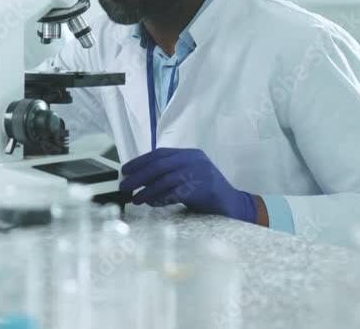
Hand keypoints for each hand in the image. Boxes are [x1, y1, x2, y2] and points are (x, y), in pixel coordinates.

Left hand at [120, 148, 257, 222]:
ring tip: (136, 199)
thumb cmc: (206, 193)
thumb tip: (139, 179)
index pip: (160, 153)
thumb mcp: (188, 177)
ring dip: (147, 191)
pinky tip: (152, 204)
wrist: (233, 205)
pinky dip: (161, 199)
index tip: (125, 170)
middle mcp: (195, 160)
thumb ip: (169, 175)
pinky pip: (177, 193)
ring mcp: (201, 173)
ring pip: (167, 180)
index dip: (140, 161)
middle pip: (160, 165)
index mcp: (190, 154)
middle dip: (139, 176)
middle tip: (125, 186)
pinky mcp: (204, 189)